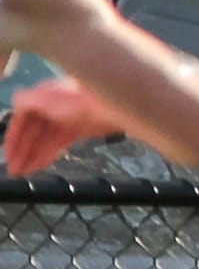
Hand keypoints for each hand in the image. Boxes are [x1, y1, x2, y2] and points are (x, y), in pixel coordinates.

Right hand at [3, 75, 120, 175]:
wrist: (117, 106)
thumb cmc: (79, 100)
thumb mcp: (46, 97)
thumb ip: (27, 101)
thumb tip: (14, 102)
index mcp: (43, 95)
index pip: (22, 118)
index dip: (14, 137)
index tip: (7, 155)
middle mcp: (53, 106)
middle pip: (33, 131)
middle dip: (22, 151)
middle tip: (13, 171)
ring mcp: (67, 119)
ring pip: (44, 140)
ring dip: (32, 156)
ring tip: (23, 173)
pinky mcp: (81, 130)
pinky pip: (58, 143)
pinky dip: (47, 155)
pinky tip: (38, 166)